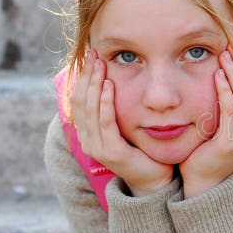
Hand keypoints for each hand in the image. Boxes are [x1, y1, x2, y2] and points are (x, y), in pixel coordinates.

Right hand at [70, 49, 173, 196]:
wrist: (154, 178)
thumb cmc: (142, 148)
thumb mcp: (125, 124)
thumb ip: (115, 107)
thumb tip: (113, 78)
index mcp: (87, 131)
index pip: (78, 98)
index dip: (82, 76)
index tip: (90, 55)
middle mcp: (86, 138)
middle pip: (80, 100)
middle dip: (86, 75)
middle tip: (93, 54)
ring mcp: (96, 146)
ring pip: (89, 108)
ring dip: (94, 84)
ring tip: (100, 64)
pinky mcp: (110, 152)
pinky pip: (106, 123)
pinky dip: (106, 103)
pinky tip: (110, 86)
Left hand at [179, 42, 232, 197]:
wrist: (205, 177)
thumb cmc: (213, 143)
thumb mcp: (228, 117)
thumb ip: (232, 97)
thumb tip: (230, 67)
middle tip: (232, 43)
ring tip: (224, 55)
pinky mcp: (232, 141)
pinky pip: (230, 110)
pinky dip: (225, 91)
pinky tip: (217, 76)